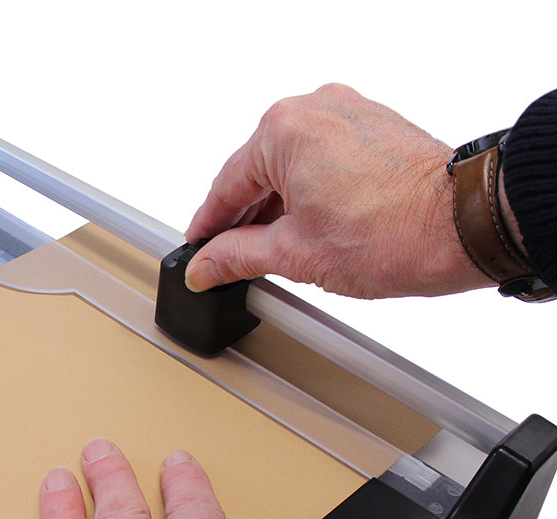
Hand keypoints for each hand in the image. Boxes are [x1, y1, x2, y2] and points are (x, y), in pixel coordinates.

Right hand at [185, 83, 492, 298]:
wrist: (464, 228)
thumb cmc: (395, 234)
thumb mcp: (294, 254)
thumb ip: (236, 257)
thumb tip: (205, 266)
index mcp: (283, 131)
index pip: (226, 185)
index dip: (208, 225)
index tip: (198, 248)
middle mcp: (314, 109)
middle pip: (257, 172)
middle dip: (243, 219)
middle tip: (230, 260)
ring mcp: (347, 113)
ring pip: (290, 165)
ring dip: (277, 207)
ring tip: (274, 252)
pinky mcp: (372, 126)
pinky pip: (320, 158)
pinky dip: (308, 191)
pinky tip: (307, 226)